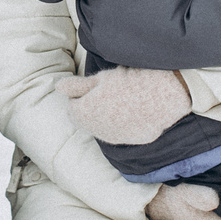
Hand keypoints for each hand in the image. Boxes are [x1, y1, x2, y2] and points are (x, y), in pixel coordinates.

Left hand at [56, 68, 191, 145]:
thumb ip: (76, 86)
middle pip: (86, 120)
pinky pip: (122, 132)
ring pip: (103, 128)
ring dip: (106, 117)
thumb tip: (58, 87)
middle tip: (107, 91)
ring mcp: (116, 138)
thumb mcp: (100, 79)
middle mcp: (97, 131)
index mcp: (83, 114)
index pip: (72, 107)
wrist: (162, 93)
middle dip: (90, 108)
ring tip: (123, 98)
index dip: (81, 94)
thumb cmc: (129, 81)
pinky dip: (124, 123)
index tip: (94, 85)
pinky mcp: (133, 140)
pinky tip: (135, 109)